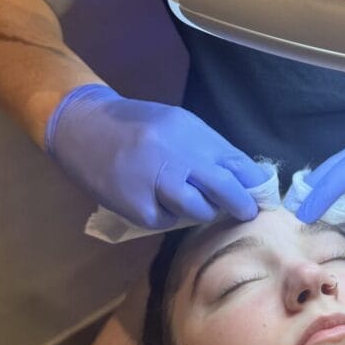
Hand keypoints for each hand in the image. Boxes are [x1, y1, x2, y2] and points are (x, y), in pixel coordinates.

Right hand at [45, 84, 268, 227]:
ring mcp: (154, 180)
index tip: (263, 196)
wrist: (82, 124)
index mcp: (190, 131)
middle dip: (241, 204)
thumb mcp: (176, 124)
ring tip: (195, 204)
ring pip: (198, 209)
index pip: (236, 161)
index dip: (254, 183)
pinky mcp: (135, 203)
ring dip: (202, 211)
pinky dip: (166, 215)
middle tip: (247, 214)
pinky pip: (165, 220)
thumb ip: (206, 147)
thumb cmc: (135, 125)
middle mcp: (176, 154)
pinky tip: (156, 203)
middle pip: (224, 188)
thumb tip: (241, 177)